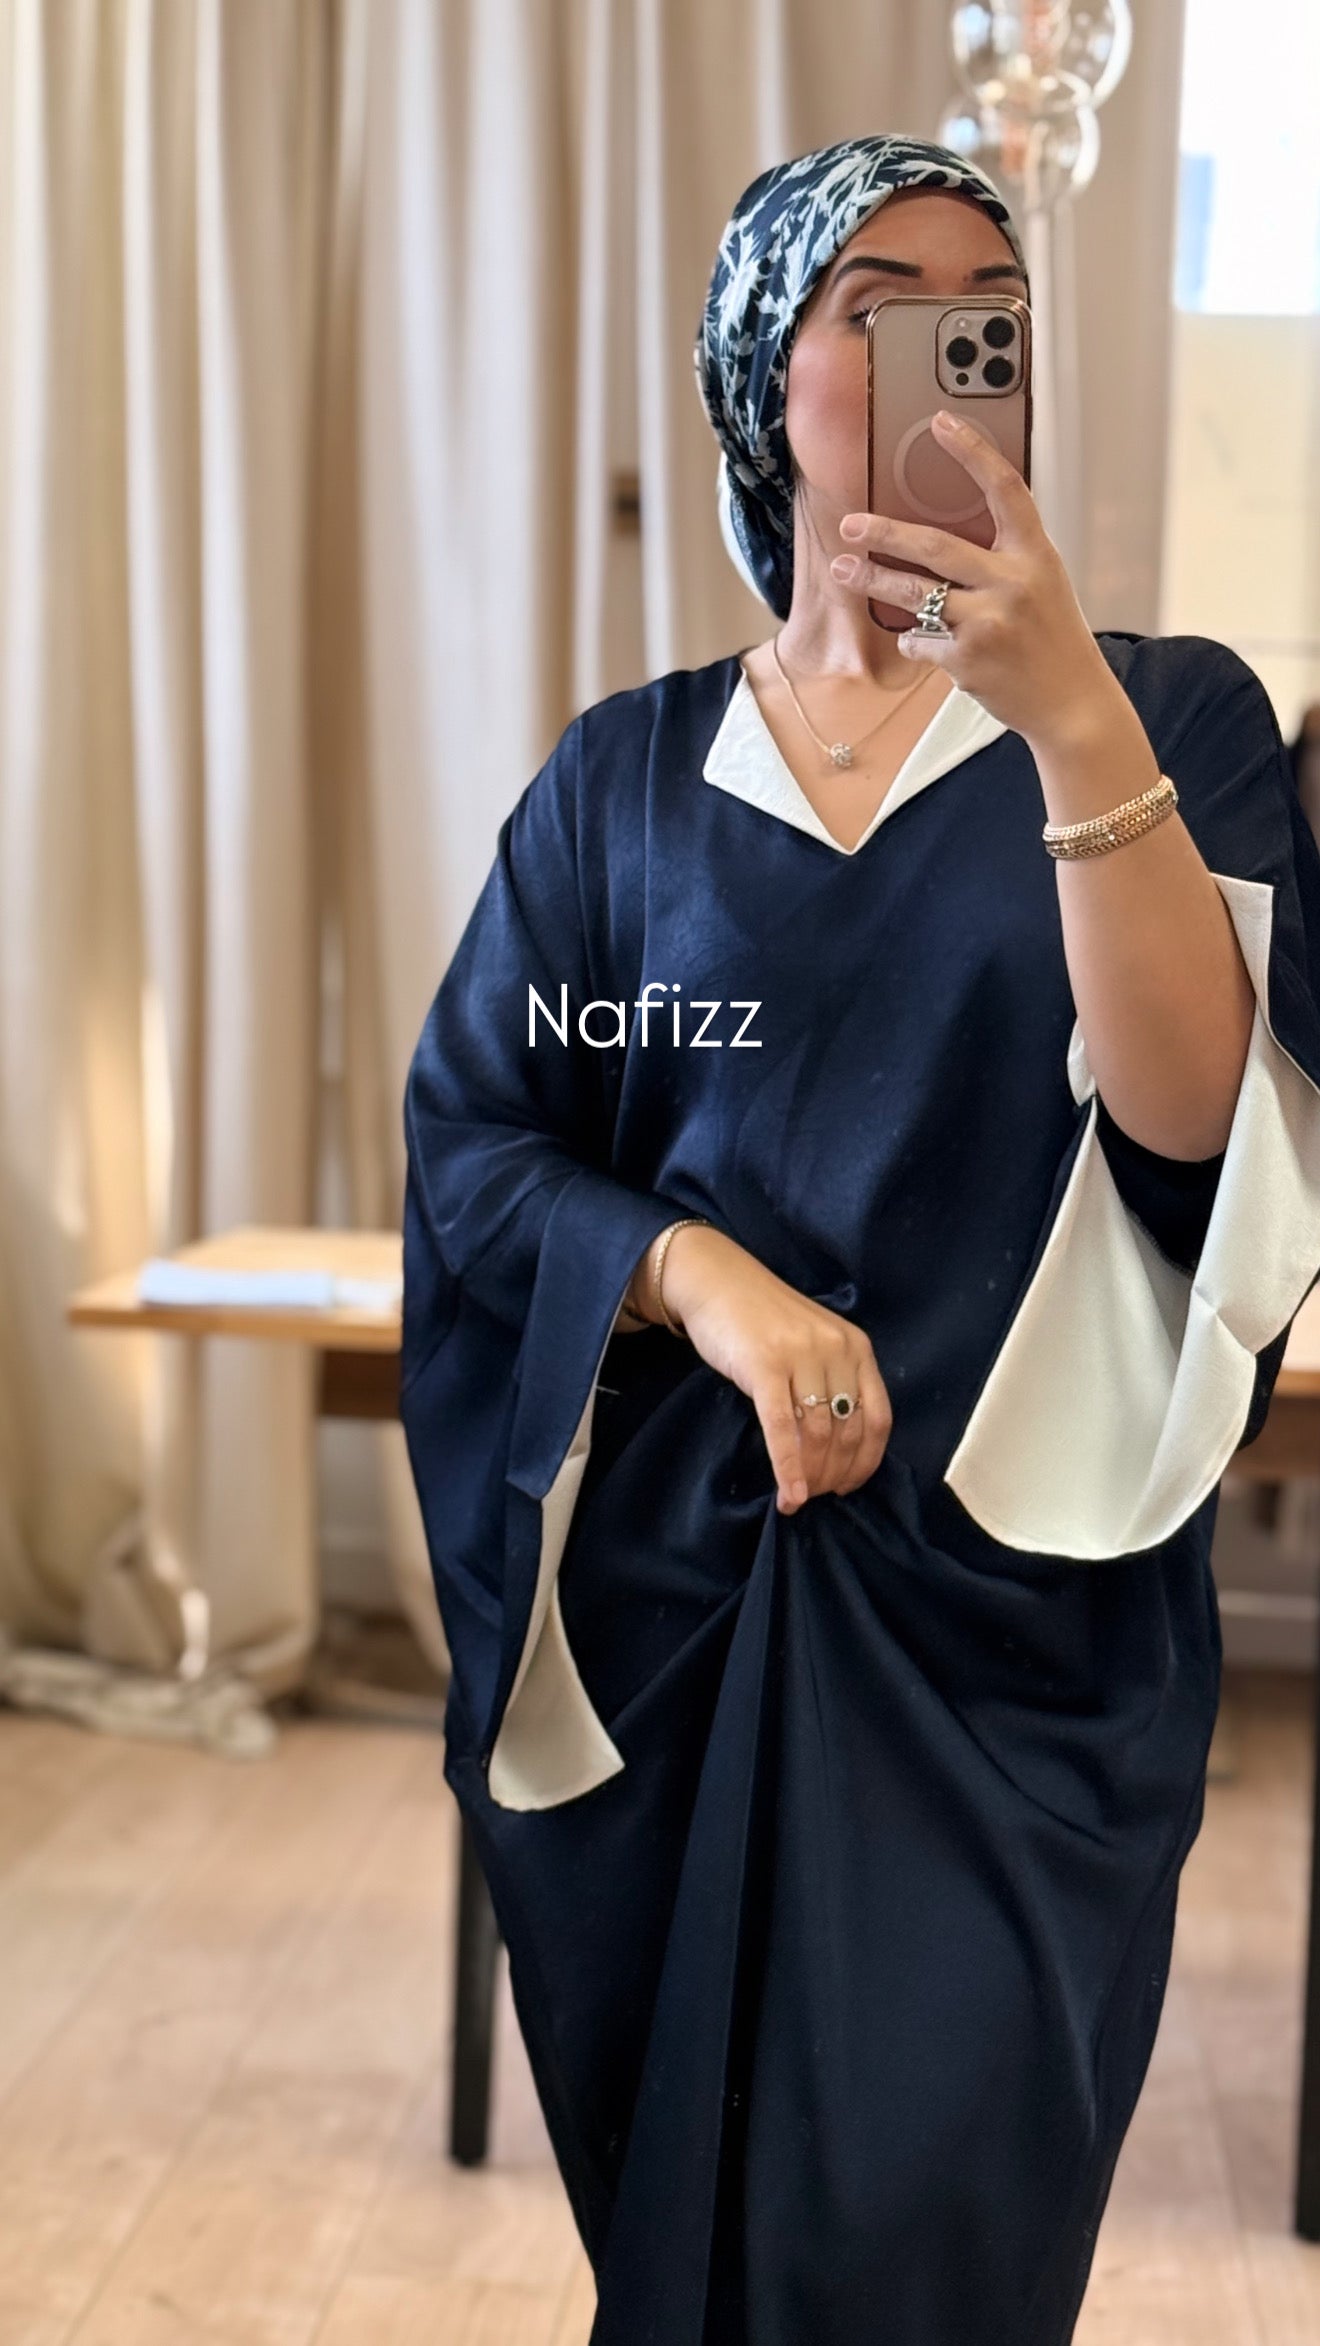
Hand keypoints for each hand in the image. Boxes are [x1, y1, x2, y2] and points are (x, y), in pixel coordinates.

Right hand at [649, 1224, 892, 1514]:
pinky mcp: (765, 1366)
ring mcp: (802, 1356)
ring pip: (819, 1434)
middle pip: (849, 1432)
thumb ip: (832, 1382)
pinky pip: (783, 1428)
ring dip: (811, 1477)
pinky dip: (788, 1468)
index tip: (848, 1487)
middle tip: (816, 1497)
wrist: (716, 1282)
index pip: (879, 1418)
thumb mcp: (813, 1344)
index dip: (866, 1462)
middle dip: (834, 1475)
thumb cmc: (763, 1320)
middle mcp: (837, 1350)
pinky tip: (789, 1494)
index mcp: (856, 1346)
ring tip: (798, 1498)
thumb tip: (836, 1451)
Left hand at [829, 409, 1119, 748]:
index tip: (940, 423)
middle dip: (885, 533)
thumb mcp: (1043, 584)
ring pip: (914, 594)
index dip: (972, 451)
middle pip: (936, 546)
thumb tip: (942, 536)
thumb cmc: (1053, 640)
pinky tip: (921, 643)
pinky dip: (913, 641)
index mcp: (1035, 555)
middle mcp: (1012, 583)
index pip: (1005, 489)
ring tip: (843, 570)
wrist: (1072, 704)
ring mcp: (988, 622)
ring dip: (873, 580)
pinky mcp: (966, 660)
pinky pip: (919, 641)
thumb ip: (1004, 557)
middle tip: (850, 524)